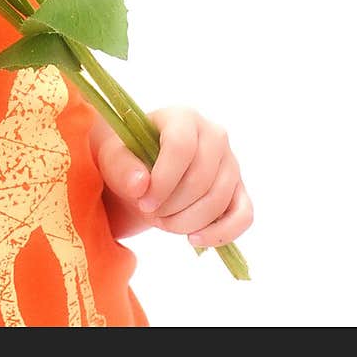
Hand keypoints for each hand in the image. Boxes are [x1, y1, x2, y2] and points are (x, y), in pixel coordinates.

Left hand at [93, 106, 252, 248]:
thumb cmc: (129, 159)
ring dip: (189, 221)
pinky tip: (194, 240)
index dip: (163, 180)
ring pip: (220, 199)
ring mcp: (230, 162)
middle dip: (173, 205)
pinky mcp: (239, 189)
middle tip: (150, 214)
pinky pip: (243, 215)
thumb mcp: (114, 158)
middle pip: (201, 177)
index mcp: (183, 117)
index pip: (182, 147)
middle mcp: (214, 134)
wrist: (143, 172)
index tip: (143, 202)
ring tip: (164, 223)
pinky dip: (221, 233)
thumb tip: (140, 185)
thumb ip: (122, 167)